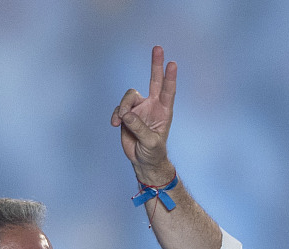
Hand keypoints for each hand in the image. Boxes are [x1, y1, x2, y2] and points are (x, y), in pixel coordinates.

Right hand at [111, 45, 177, 183]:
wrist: (143, 161)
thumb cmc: (153, 152)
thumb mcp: (150, 142)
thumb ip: (139, 126)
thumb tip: (127, 113)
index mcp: (164, 111)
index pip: (168, 91)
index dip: (169, 77)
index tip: (172, 63)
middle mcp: (152, 106)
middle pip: (154, 80)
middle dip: (155, 64)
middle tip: (158, 47)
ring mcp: (139, 109)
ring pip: (129, 96)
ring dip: (123, 108)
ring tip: (120, 121)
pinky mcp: (127, 114)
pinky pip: (119, 108)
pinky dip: (116, 115)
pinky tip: (115, 124)